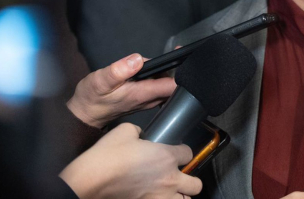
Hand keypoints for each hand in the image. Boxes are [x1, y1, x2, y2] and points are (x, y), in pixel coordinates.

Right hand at [60, 123, 201, 198]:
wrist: (89, 180)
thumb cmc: (108, 155)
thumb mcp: (125, 130)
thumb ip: (140, 131)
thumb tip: (140, 136)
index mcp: (167, 157)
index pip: (189, 154)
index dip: (182, 151)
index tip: (175, 152)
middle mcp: (169, 180)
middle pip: (196, 184)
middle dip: (190, 179)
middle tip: (179, 176)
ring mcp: (159, 197)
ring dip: (181, 195)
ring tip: (171, 191)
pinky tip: (156, 196)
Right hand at [67, 53, 175, 127]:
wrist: (85, 114)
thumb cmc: (92, 98)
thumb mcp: (100, 82)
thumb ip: (118, 71)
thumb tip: (137, 59)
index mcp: (143, 94)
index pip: (173, 86)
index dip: (183, 73)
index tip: (185, 58)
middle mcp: (150, 99)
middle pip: (175, 85)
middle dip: (180, 70)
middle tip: (179, 52)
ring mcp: (149, 100)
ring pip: (168, 85)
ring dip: (171, 71)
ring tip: (172, 55)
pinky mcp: (145, 98)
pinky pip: (160, 86)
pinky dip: (163, 75)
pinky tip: (158, 66)